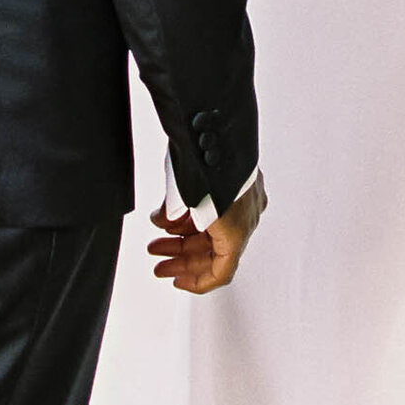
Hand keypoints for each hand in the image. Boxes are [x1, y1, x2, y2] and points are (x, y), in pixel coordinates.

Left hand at [147, 172, 266, 293]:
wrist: (220, 123)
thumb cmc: (208, 161)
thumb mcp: (185, 196)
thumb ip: (172, 214)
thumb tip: (161, 220)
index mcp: (238, 230)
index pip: (221, 272)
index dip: (197, 282)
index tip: (176, 280)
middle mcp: (246, 216)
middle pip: (212, 250)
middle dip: (181, 255)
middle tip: (158, 258)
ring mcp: (244, 198)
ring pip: (213, 228)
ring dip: (184, 233)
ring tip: (157, 234)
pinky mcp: (237, 180)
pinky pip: (216, 209)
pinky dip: (193, 214)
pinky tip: (169, 213)